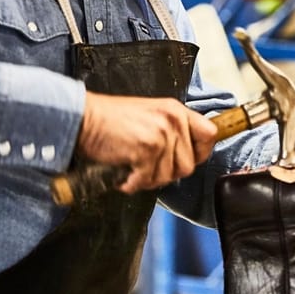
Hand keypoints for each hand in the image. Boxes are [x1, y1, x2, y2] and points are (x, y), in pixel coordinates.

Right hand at [76, 92, 217, 193]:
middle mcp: (173, 121)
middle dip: (167, 172)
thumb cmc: (111, 119)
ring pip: (169, 176)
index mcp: (177, 110)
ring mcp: (162, 135)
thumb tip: (187, 154)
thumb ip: (171, 130)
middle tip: (147, 168)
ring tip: (133, 167)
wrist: (84, 119)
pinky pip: (148, 180)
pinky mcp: (147, 150)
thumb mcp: (151, 114)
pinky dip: (133, 183)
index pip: (210, 134)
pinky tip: (124, 173)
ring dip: (149, 179)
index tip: (187, 159)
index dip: (200, 152)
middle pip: (189, 165)